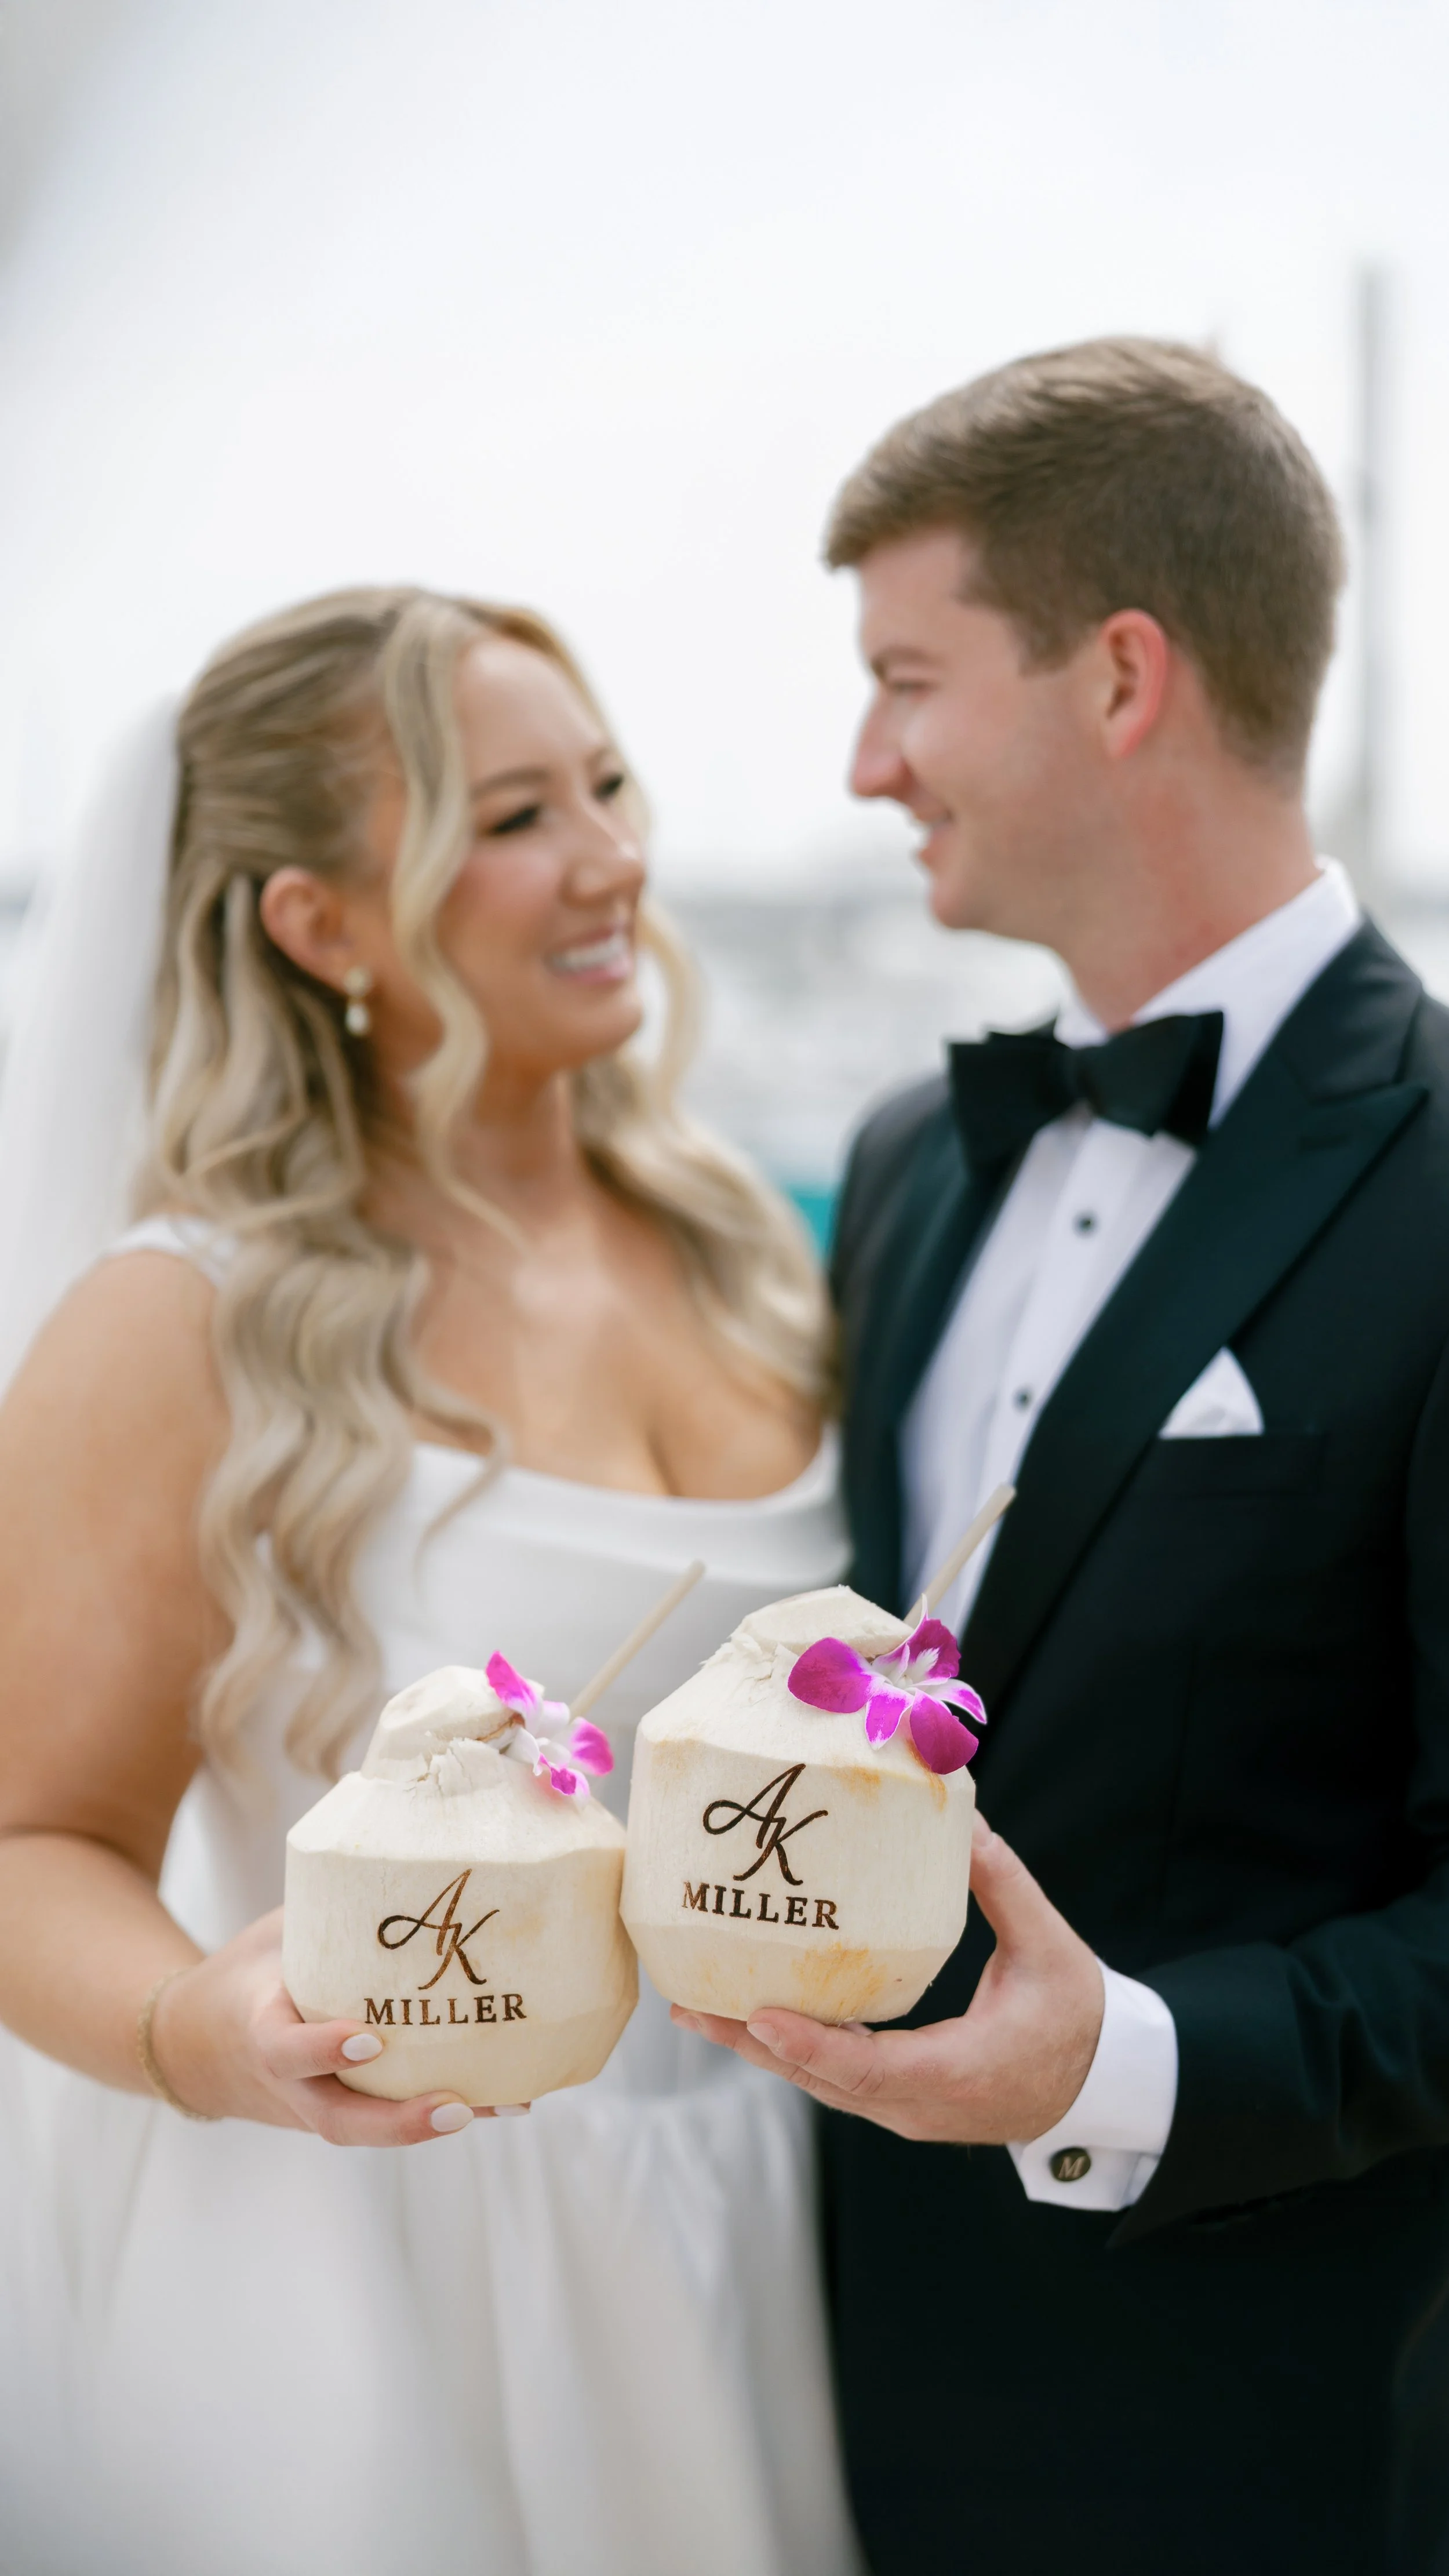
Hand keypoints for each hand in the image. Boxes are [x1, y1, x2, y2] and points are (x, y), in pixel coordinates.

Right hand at [148, 1909, 518, 2141]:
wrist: (197, 2045)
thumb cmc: (250, 1974)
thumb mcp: (274, 1936)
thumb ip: (324, 1910)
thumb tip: (401, 1850)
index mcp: (263, 2031)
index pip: (285, 2049)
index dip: (322, 2048)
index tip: (368, 2037)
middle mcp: (290, 2085)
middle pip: (339, 2120)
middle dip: (398, 2120)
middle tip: (458, 2106)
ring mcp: (316, 2106)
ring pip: (371, 2127)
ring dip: (437, 2122)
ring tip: (508, 2103)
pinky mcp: (344, 2109)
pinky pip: (389, 2116)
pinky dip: (443, 2111)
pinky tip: (508, 2096)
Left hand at [671, 1812, 1103, 2144]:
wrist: (1105, 2085)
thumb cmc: (1080, 2014)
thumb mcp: (1048, 1945)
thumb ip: (1002, 1883)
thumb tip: (961, 1819)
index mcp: (961, 2071)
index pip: (869, 2069)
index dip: (810, 2044)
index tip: (758, 2015)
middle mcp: (924, 2106)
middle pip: (824, 2083)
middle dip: (754, 2045)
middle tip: (689, 2005)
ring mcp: (912, 2113)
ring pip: (823, 2087)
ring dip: (762, 2051)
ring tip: (698, 2010)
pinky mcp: (906, 2105)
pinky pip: (839, 2082)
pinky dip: (794, 2053)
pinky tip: (755, 2019)